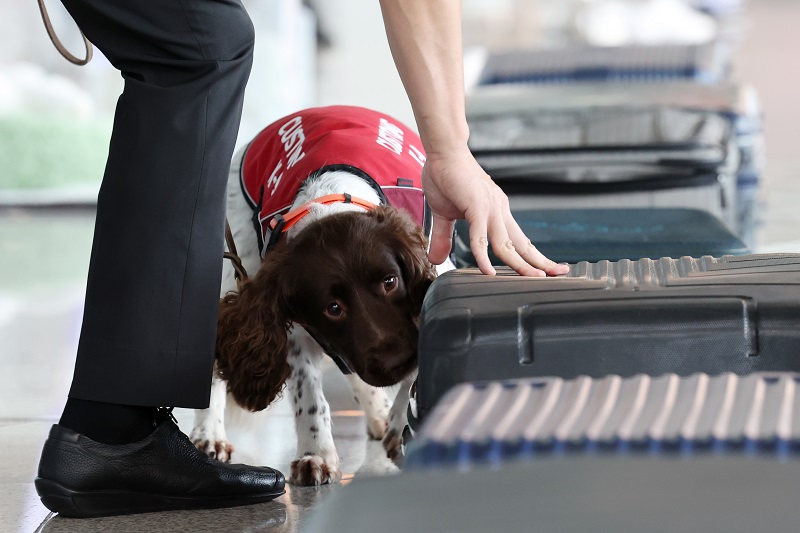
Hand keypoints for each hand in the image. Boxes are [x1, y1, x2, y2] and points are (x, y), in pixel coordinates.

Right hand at [422, 148, 569, 276]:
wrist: (444, 151)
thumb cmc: (446, 177)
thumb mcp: (444, 215)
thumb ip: (444, 238)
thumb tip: (436, 260)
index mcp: (497, 212)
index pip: (519, 240)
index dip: (533, 256)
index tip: (547, 269)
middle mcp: (499, 211)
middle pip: (522, 244)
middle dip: (541, 262)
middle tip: (560, 274)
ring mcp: (490, 209)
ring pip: (506, 244)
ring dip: (521, 264)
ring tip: (535, 279)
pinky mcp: (477, 207)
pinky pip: (481, 237)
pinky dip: (483, 256)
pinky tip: (487, 271)